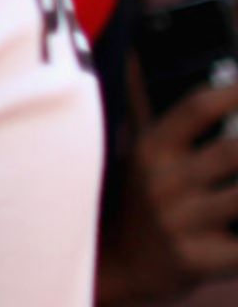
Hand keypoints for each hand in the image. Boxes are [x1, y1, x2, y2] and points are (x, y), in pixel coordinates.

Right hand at [136, 83, 237, 289]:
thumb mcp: (142, 159)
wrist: (114, 265)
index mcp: (150, 150)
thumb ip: (167, 123)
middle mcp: (162, 184)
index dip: (236, 91)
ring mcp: (179, 224)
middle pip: (231, 152)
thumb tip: (170, 74)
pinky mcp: (196, 260)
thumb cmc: (140, 202)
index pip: (198, 108)